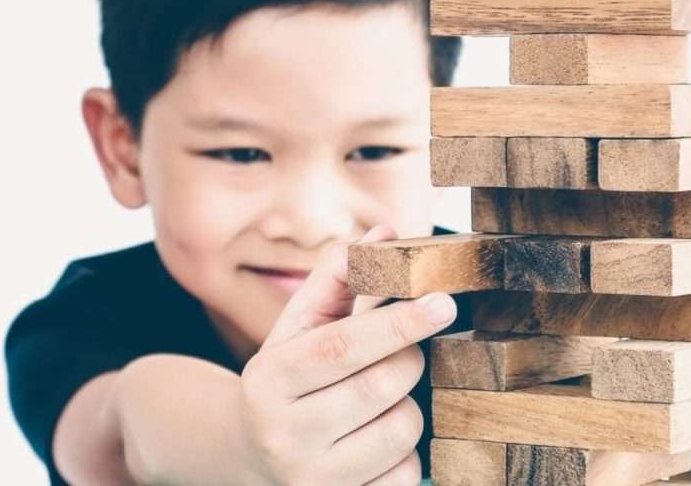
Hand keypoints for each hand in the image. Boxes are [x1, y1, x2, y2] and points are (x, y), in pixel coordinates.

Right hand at [235, 225, 457, 484]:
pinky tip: (371, 441)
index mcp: (269, 380)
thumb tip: (385, 230)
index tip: (443, 302)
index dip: (398, 322)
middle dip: (407, 358)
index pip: (343, 346)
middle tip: (399, 351)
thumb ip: (337, 280)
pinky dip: (403, 451)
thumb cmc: (286, 378)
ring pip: (403, 428)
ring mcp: (313, 480)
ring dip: (405, 405)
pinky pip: (407, 473)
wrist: (248, 453)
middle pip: (383, 385)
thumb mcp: (297, 329)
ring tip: (375, 401)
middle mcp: (284, 435)